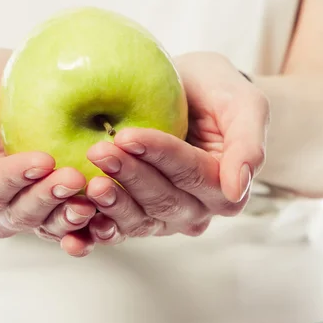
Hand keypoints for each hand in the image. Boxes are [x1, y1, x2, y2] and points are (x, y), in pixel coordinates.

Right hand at [0, 49, 96, 254]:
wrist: (8, 86)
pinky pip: (74, 225)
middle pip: (18, 216)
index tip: (41, 159)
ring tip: (93, 200)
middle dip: (45, 200)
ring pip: (47, 225)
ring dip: (69, 217)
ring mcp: (32, 206)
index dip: (11, 180)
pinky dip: (90, 228)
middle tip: (72, 177)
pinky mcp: (60, 203)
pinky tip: (107, 219)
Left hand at [79, 52, 268, 242]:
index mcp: (226, 185)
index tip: (128, 136)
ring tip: (85, 183)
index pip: (192, 172)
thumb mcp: (245, 104)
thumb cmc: (218, 92)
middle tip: (98, 150)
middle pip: (163, 200)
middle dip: (130, 177)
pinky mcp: (137, 217)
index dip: (160, 156)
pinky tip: (74, 223)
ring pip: (139, 220)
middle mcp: (197, 209)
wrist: (190, 95)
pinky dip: (95, 230)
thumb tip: (237, 190)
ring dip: (111, 204)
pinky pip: (117, 229)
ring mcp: (165, 218)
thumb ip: (248, 144)